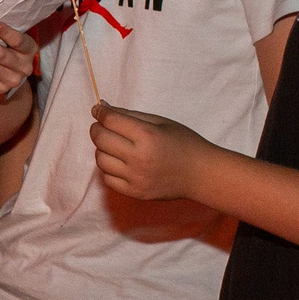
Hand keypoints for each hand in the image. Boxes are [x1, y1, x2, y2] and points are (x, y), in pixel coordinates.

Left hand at [90, 104, 216, 199]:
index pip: (110, 121)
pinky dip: (109, 168)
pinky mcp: (135, 192)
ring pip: (100, 159)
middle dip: (97, 129)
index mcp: (148, 136)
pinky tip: (119, 162)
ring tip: (114, 145)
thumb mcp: (161, 122)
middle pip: (100, 139)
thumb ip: (129, 115)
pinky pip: (107, 178)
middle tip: (102, 126)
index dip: (100, 112)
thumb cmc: (184, 143)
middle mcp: (139, 158)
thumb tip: (102, 107)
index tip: (98, 110)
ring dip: (102, 149)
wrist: (202, 174)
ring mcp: (136, 178)